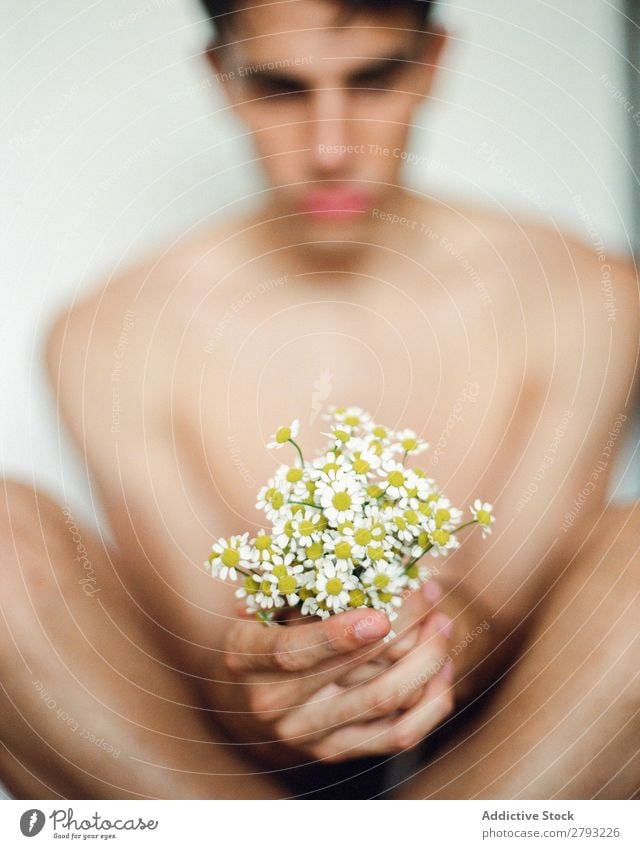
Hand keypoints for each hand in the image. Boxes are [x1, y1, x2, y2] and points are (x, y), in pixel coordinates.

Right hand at [208, 582, 453, 763]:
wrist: (254, 690)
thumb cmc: (267, 622)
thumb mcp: (263, 595)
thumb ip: (292, 577)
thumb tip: (347, 546)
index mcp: (246, 656)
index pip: (290, 653)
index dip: (336, 637)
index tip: (379, 616)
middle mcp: (272, 704)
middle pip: (352, 674)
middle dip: (402, 628)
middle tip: (429, 591)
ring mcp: (306, 734)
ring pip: (383, 701)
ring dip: (425, 660)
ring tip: (443, 622)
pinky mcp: (337, 751)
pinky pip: (398, 734)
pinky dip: (431, 702)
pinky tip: (443, 667)